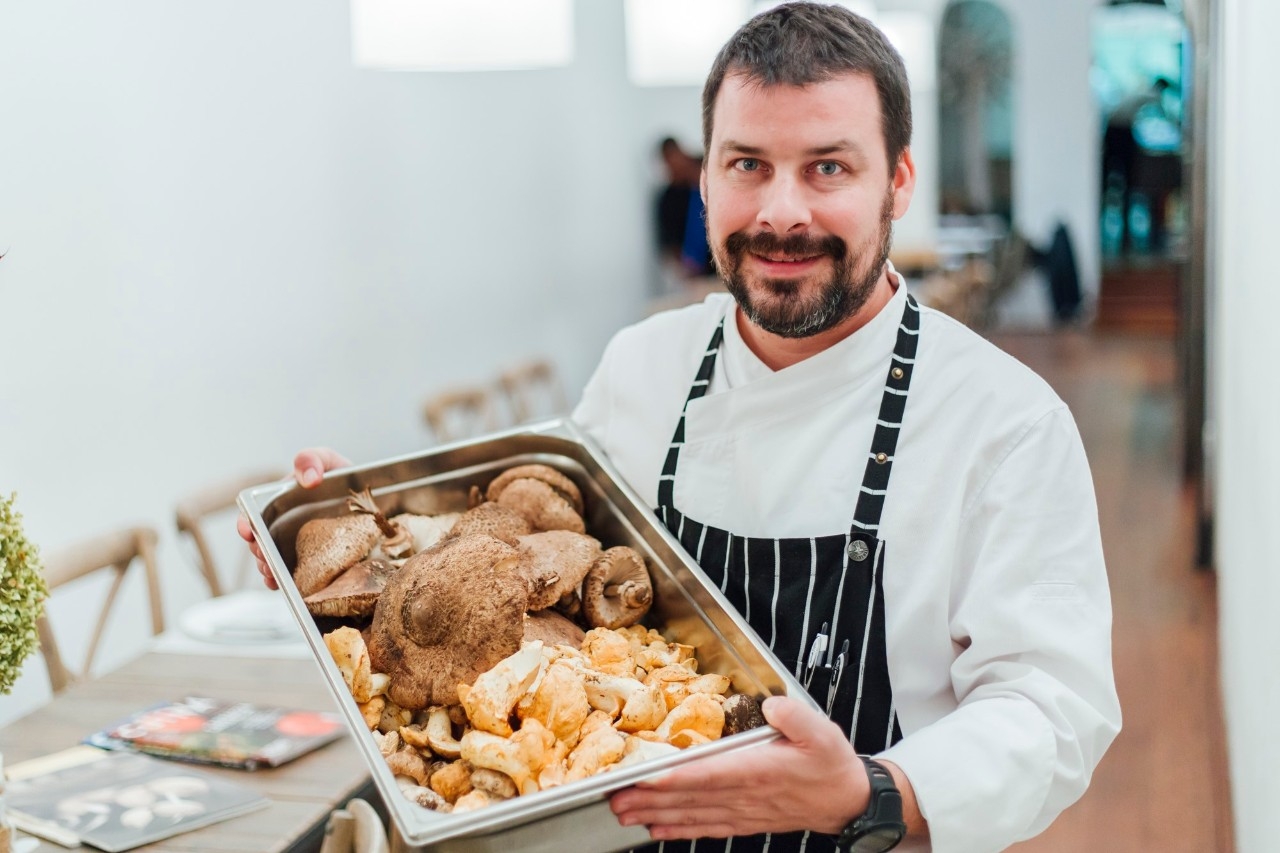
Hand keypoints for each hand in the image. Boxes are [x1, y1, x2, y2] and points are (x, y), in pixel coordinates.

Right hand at [236, 447, 352, 589]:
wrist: (367, 500)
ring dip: (268, 567)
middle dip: (259, 551)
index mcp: (281, 501)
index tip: (247, 531)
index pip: (254, 513)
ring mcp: (295, 544)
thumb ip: (313, 460)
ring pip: (273, 559)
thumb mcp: (328, 461)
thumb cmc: (341, 477)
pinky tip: (280, 584)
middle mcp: (283, 525)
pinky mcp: (310, 561)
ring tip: (272, 573)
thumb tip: (308, 478)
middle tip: (264, 557)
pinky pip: (291, 573)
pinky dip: (282, 580)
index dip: (247, 523)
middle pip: (262, 541)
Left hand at [609, 696, 866, 840]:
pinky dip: (680, 829)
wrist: (847, 801)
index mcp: (759, 769)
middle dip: (650, 797)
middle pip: (690, 797)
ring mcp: (743, 811)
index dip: (676, 777)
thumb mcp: (820, 730)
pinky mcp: (745, 820)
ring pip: (692, 814)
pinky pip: (707, 827)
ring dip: (657, 813)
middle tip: (615, 797)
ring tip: (625, 813)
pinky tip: (659, 828)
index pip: (709, 775)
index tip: (646, 778)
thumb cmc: (830, 764)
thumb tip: (771, 704)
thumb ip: (794, 715)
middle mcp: (745, 794)